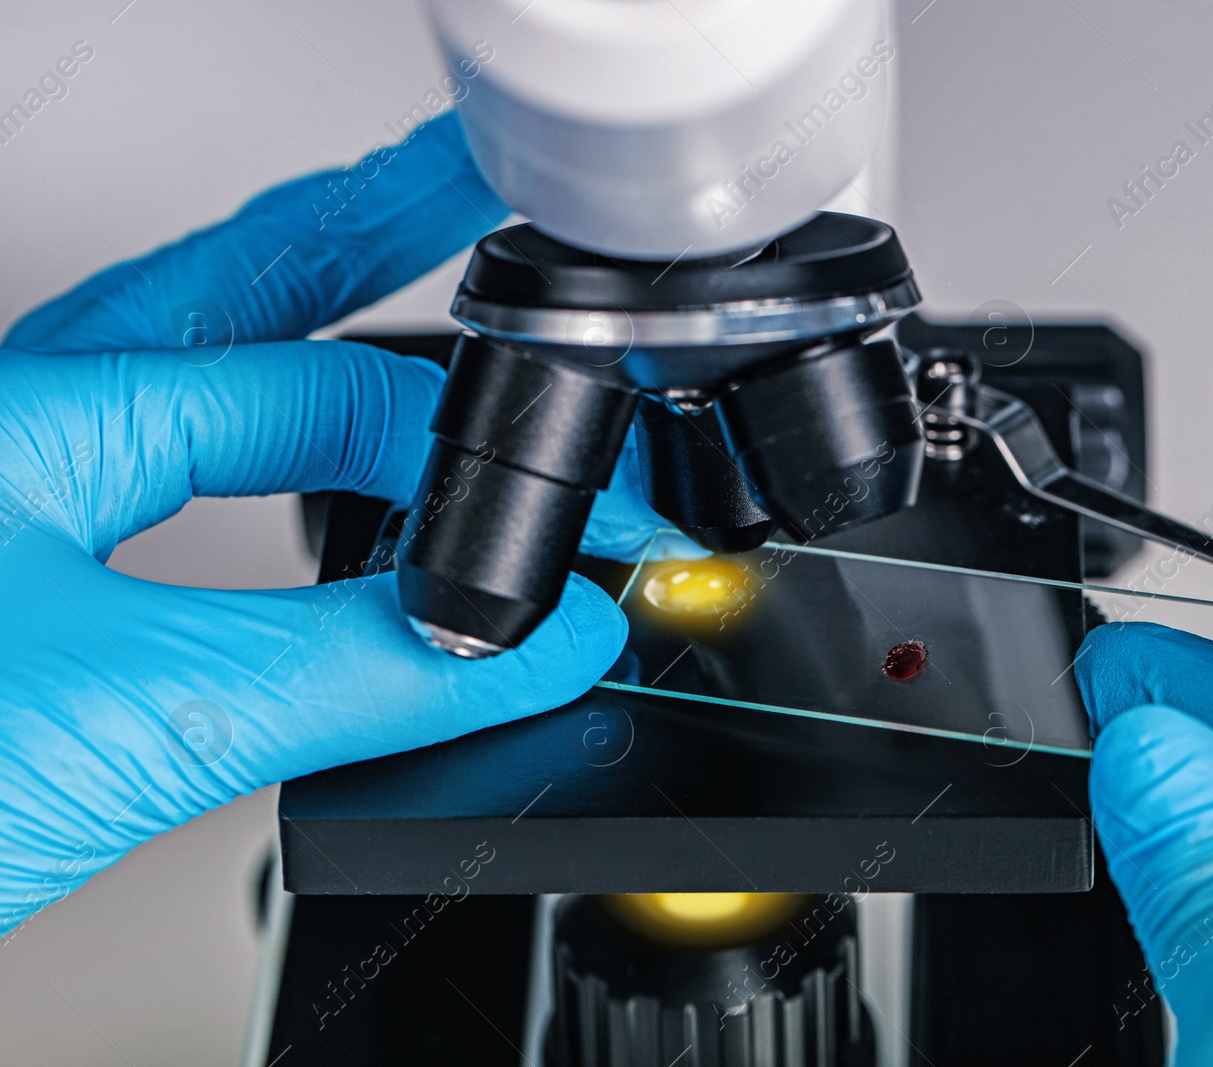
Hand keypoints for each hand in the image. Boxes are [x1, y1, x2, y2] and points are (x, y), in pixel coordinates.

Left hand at [0, 114, 669, 939]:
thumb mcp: (144, 718)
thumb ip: (366, 672)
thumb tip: (529, 641)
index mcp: (50, 414)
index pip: (333, 397)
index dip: (484, 465)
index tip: (578, 532)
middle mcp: (29, 419)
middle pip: (245, 275)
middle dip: (379, 222)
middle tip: (479, 186)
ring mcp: (19, 481)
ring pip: (198, 348)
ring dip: (313, 304)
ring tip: (400, 262)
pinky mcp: (21, 558)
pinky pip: (173, 449)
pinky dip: (266, 423)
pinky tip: (301, 439)